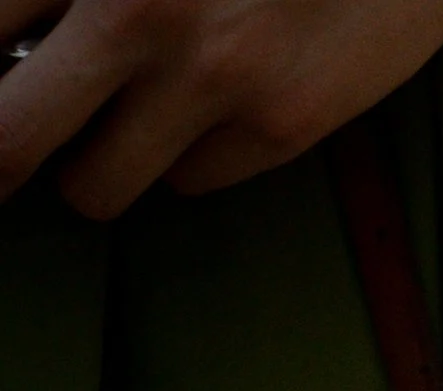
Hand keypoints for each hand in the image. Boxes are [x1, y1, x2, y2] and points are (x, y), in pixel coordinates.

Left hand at [0, 0, 442, 215]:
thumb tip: (12, 45)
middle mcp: (137, 6)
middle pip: (13, 137)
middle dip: (2, 156)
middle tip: (6, 158)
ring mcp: (210, 76)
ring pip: (95, 183)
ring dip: (94, 163)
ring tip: (122, 118)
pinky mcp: (277, 127)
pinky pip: (187, 181)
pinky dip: (188, 154)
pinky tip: (221, 98)